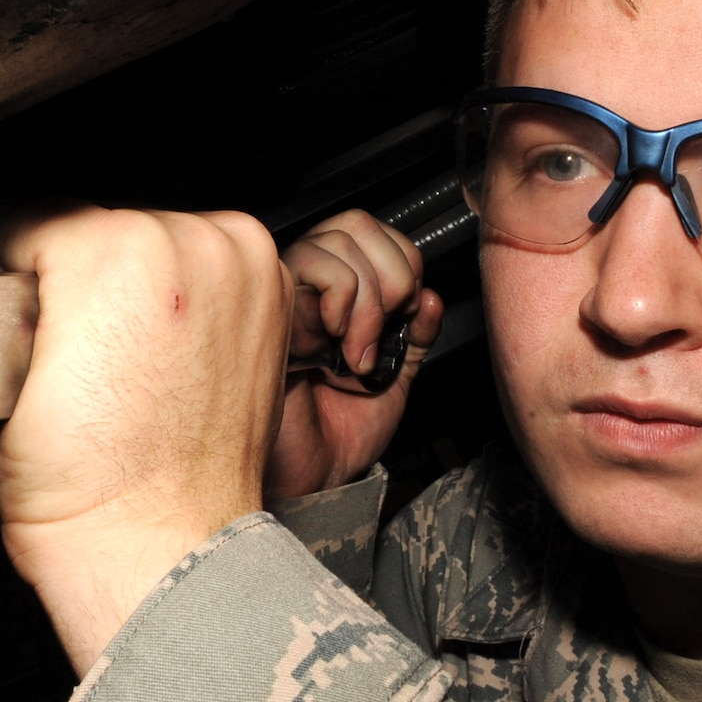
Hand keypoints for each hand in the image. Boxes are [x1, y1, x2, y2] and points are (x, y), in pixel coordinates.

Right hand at [0, 203, 291, 672]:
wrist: (155, 548)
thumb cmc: (86, 485)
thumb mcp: (2, 371)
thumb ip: (13, 293)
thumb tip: (22, 273)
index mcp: (117, 250)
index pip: (34, 220)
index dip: (10, 270)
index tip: (14, 312)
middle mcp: (194, 244)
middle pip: (104, 226)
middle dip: (78, 278)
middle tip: (67, 350)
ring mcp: (245, 271)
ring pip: (160, 242)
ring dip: (136, 287)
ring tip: (117, 362)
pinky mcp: (273, 302)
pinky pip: (210, 271)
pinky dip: (186, 301)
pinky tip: (162, 360)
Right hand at [267, 210, 441, 500]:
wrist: (314, 476)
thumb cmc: (340, 433)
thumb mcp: (397, 378)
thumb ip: (416, 337)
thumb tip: (430, 298)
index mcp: (338, 295)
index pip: (372, 234)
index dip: (403, 262)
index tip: (406, 316)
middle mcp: (310, 288)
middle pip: (355, 224)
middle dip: (391, 274)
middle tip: (386, 329)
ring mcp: (288, 296)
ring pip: (335, 241)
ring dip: (367, 297)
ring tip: (358, 348)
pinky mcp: (270, 311)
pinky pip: (309, 266)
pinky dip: (342, 300)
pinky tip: (334, 344)